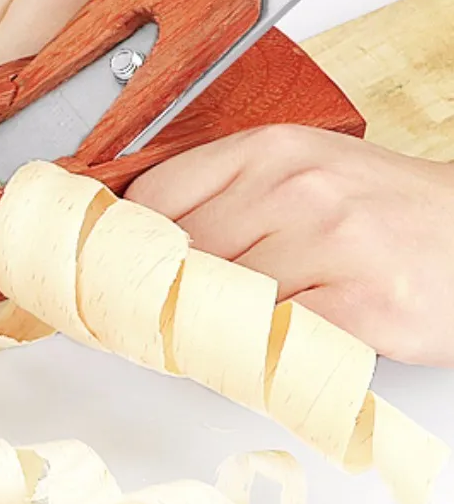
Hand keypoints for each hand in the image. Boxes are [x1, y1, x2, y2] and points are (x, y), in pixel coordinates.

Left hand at [125, 125, 453, 365]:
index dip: (130, 245)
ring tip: (226, 334)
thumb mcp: (301, 176)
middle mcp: (296, 187)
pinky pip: (269, 338)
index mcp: (270, 150)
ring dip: (210, 329)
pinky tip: (268, 348)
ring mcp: (330, 242)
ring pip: (218, 301)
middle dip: (167, 294)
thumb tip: (144, 244)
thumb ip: (225, 200)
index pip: (154, 197)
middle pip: (179, 254)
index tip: (119, 272)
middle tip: (166, 318)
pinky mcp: (359, 304)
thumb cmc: (384, 213)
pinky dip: (256, 353)